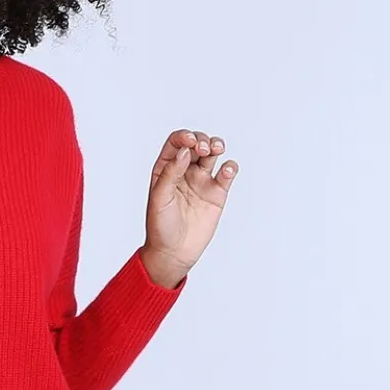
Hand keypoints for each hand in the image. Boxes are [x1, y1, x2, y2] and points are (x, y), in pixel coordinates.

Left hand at [141, 128, 237, 286]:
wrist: (173, 253)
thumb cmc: (160, 227)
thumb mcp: (159, 198)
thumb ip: (170, 173)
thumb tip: (184, 151)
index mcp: (166, 169)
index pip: (176, 143)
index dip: (184, 137)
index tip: (190, 142)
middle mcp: (184, 171)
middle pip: (196, 144)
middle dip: (201, 140)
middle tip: (203, 149)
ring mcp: (201, 180)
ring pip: (212, 154)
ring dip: (216, 145)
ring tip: (216, 149)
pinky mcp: (217, 193)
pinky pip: (226, 174)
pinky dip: (230, 167)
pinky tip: (227, 170)